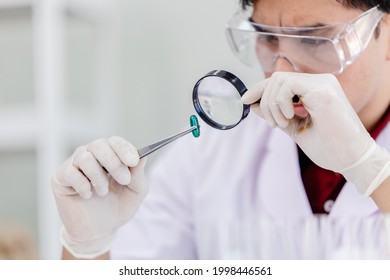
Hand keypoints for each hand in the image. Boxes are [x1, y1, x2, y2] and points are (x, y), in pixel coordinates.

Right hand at [52, 136, 148, 258]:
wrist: (99, 231)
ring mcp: (74, 164)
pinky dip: (83, 186)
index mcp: (110, 154)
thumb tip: (142, 157)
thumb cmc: (117, 207)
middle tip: (124, 180)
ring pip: (84, 158)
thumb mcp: (135, 193)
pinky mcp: (60, 177)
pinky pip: (70, 173)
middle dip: (114, 162)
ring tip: (103, 192)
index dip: (124, 149)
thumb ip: (139, 175)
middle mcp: (91, 155)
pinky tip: (88, 195)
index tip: (133, 161)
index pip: (115, 142)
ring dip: (98, 177)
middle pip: (98, 145)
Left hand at [241, 72, 389, 195]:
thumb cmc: (329, 147)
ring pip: (279, 80)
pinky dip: (281, 102)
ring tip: (282, 124)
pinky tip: (290, 117)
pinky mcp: (323, 91)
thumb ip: (277, 115)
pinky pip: (288, 84)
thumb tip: (253, 105)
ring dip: (272, 105)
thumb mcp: (295, 129)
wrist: (351, 160)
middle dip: (265, 101)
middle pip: (276, 79)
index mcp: (314, 90)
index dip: (259, 89)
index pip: (280, 82)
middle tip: (273, 124)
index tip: (245, 101)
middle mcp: (319, 83)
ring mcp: (322, 84)